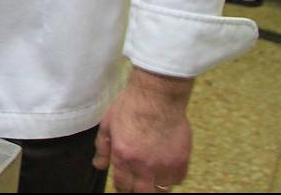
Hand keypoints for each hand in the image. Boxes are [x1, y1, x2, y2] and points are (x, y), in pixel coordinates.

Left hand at [94, 68, 193, 191]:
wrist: (157, 95)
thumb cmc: (131, 105)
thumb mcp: (108, 124)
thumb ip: (102, 148)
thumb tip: (99, 165)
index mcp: (124, 157)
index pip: (122, 185)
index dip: (121, 189)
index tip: (123, 187)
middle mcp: (144, 165)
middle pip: (142, 193)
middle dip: (137, 191)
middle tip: (137, 186)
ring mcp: (165, 164)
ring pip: (161, 189)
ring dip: (155, 186)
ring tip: (152, 179)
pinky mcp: (181, 160)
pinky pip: (178, 179)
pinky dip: (172, 178)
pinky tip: (166, 170)